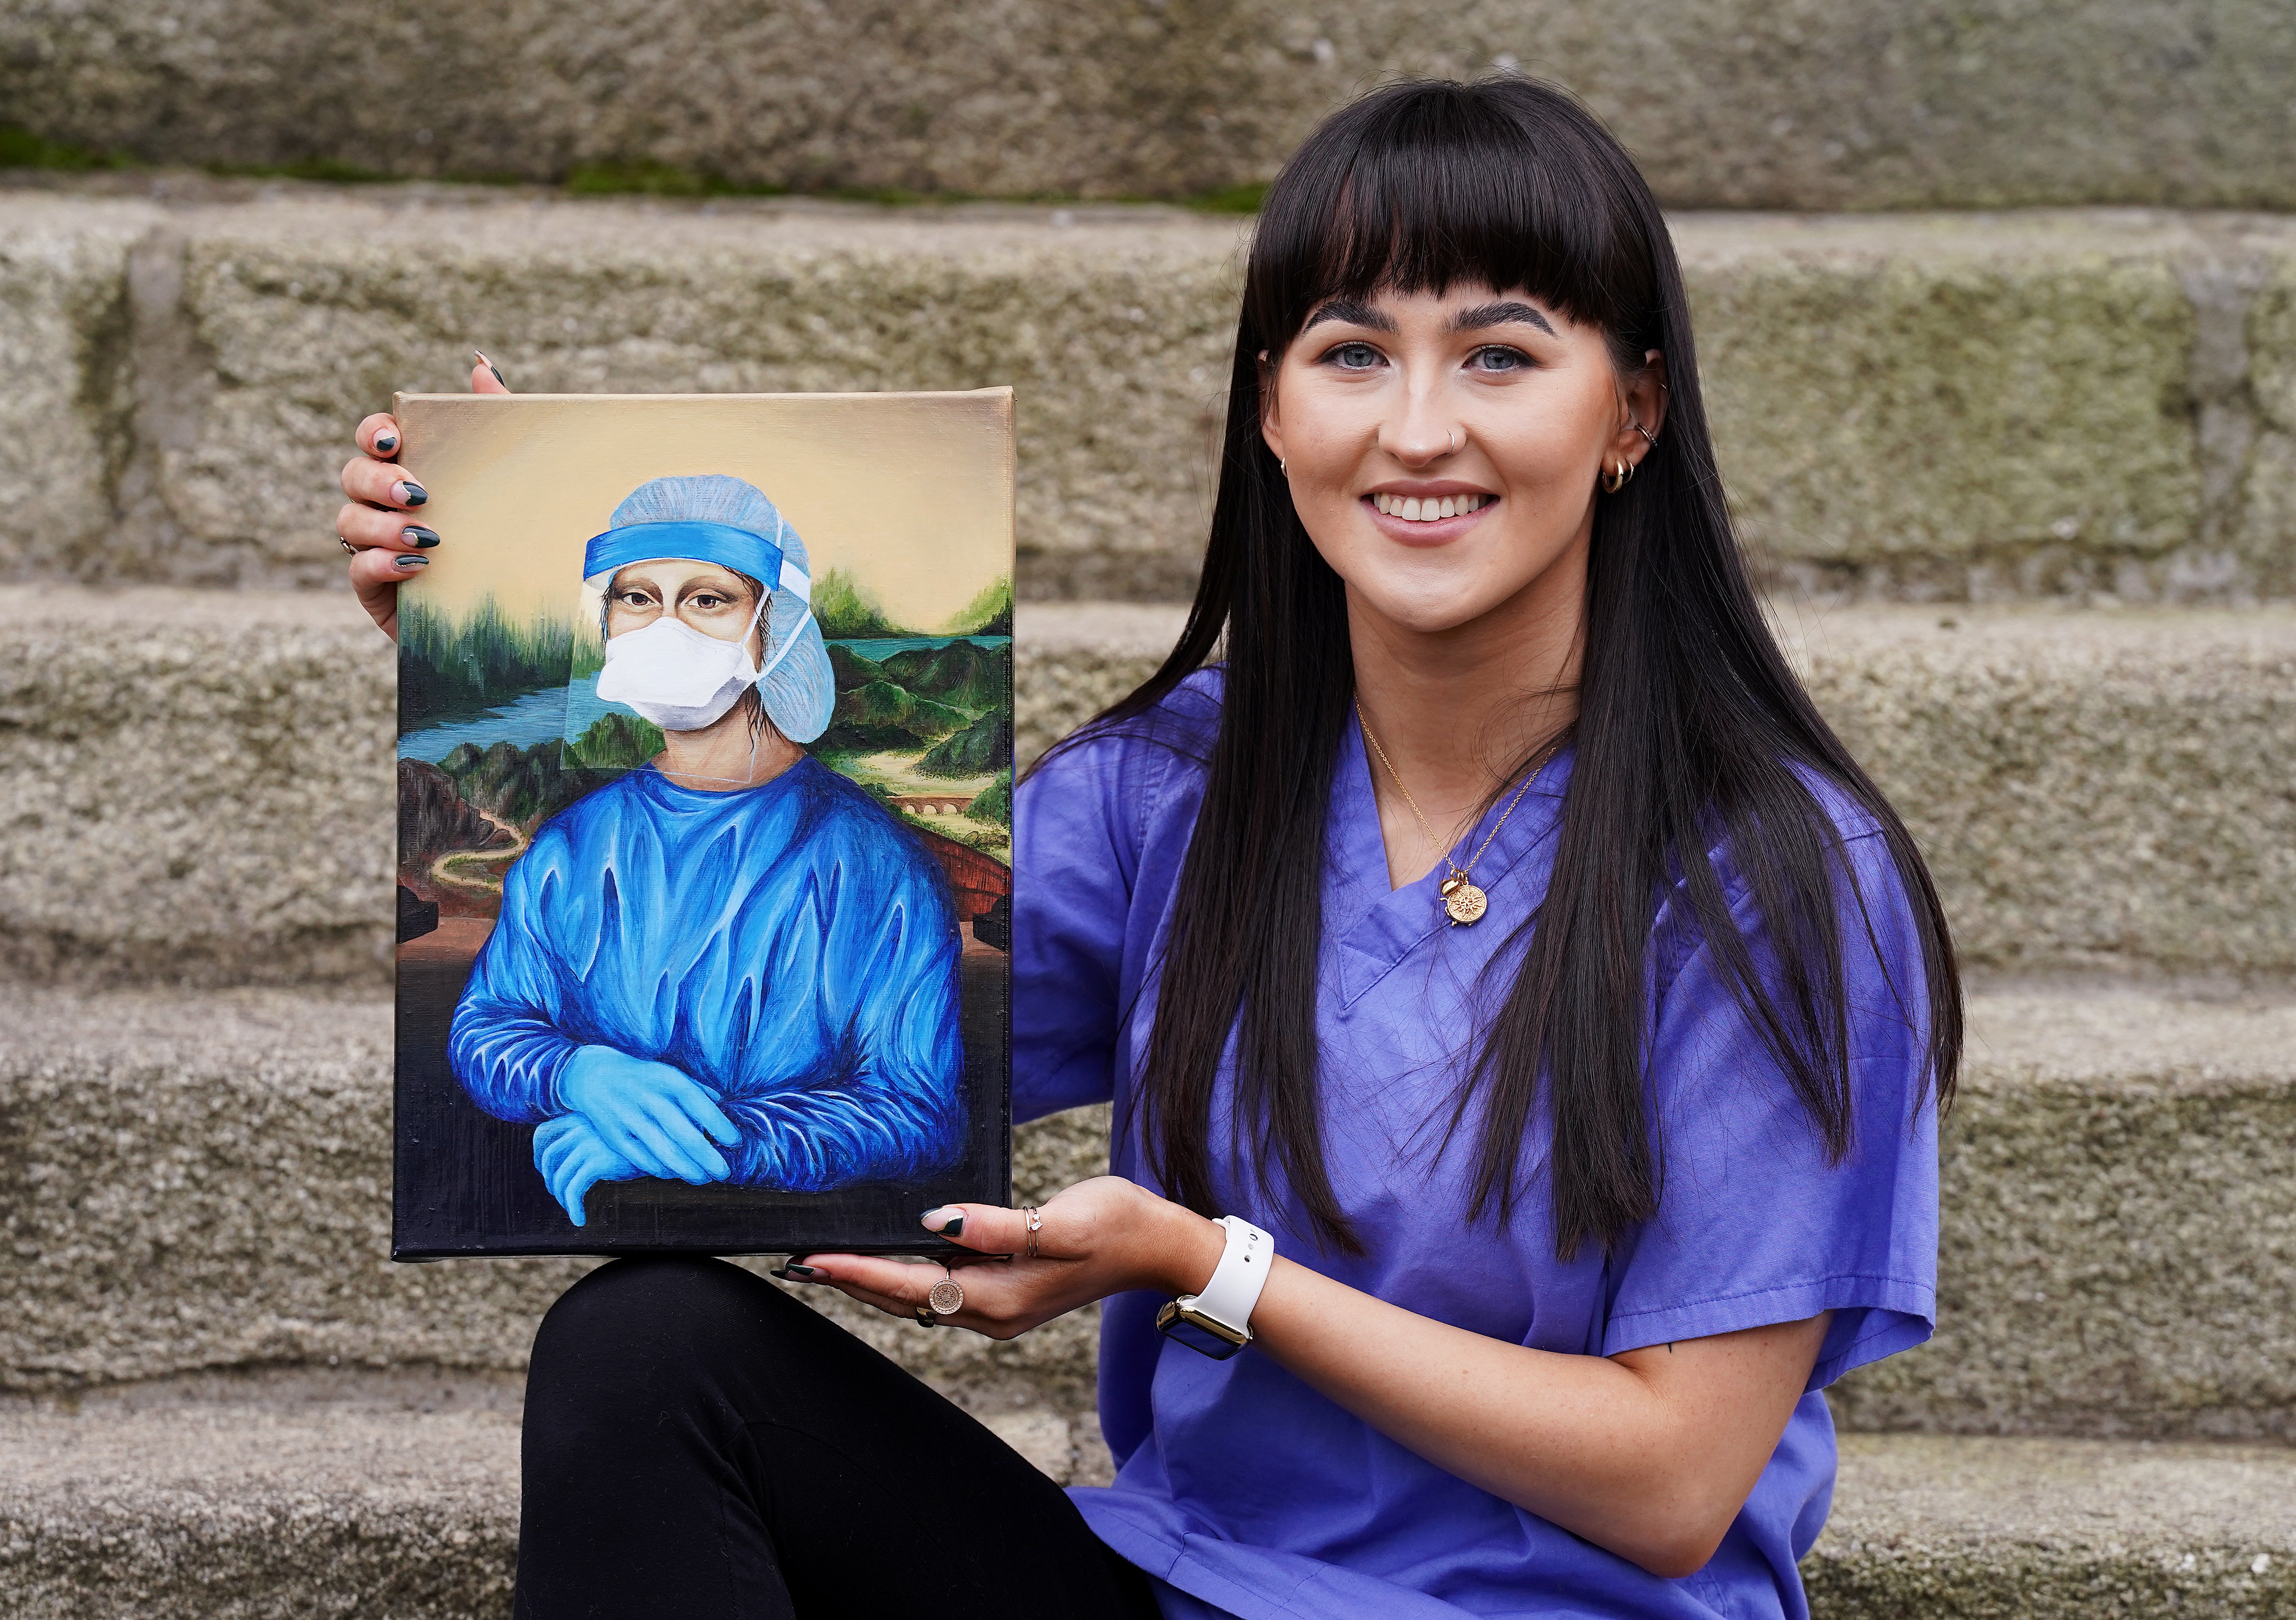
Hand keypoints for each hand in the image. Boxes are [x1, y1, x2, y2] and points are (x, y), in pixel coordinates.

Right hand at [339, 353, 509, 638]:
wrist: (523, 607)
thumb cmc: (511, 534)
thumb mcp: (512, 477)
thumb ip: (494, 420)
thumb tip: (480, 365)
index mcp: (412, 470)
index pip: (375, 439)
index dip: (374, 433)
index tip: (394, 440)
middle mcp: (386, 504)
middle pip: (354, 475)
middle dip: (378, 478)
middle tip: (417, 492)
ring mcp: (376, 545)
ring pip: (350, 521)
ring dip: (381, 524)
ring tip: (423, 535)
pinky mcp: (378, 590)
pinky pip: (359, 570)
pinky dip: (380, 563)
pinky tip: (415, 566)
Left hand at [533, 1113, 642, 1226]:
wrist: (667, 1143)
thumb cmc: (641, 1141)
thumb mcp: (610, 1131)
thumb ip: (588, 1135)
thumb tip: (567, 1159)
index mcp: (581, 1116)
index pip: (543, 1133)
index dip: (539, 1155)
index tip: (545, 1170)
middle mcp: (581, 1127)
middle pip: (549, 1157)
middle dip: (550, 1179)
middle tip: (559, 1193)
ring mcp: (589, 1144)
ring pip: (560, 1177)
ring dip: (562, 1197)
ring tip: (572, 1208)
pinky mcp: (598, 1162)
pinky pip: (574, 1190)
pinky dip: (572, 1207)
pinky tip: (579, 1219)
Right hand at [557, 1045, 741, 1185]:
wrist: (595, 1076)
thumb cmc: (644, 1078)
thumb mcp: (671, 1074)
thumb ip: (698, 1089)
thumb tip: (725, 1105)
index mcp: (668, 1079)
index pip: (700, 1105)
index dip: (720, 1126)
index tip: (735, 1143)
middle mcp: (649, 1097)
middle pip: (684, 1134)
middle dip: (708, 1158)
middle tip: (724, 1172)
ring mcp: (629, 1117)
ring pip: (663, 1151)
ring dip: (688, 1170)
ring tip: (705, 1178)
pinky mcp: (614, 1135)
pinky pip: (642, 1159)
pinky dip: (661, 1170)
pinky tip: (676, 1174)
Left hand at [794, 1177, 1225, 1339]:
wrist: (1161, 1248)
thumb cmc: (1117, 1226)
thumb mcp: (1058, 1222)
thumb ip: (994, 1225)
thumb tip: (933, 1223)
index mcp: (996, 1298)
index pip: (908, 1286)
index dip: (855, 1272)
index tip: (809, 1260)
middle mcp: (989, 1312)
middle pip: (903, 1298)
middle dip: (850, 1279)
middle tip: (796, 1260)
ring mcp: (998, 1306)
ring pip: (920, 1295)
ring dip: (873, 1279)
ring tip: (826, 1259)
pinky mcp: (1007, 1292)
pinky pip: (942, 1287)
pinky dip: (906, 1274)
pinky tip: (889, 1256)